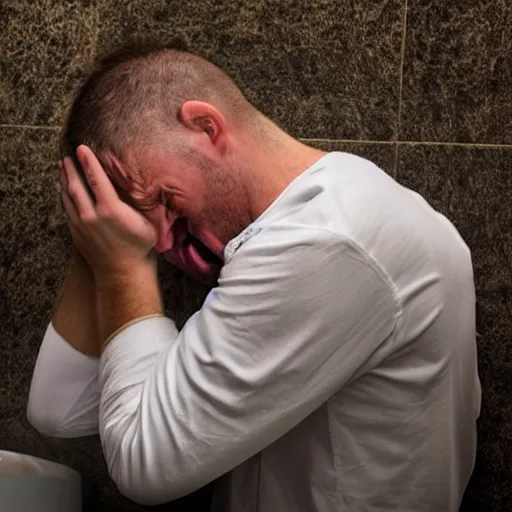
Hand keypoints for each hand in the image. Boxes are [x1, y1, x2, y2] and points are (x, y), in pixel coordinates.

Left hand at [59, 145, 157, 281]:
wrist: (123, 271)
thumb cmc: (139, 245)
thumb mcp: (145, 221)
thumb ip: (134, 203)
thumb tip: (127, 184)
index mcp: (111, 209)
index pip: (97, 180)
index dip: (89, 162)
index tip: (82, 148)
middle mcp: (92, 215)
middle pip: (76, 185)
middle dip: (71, 168)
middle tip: (67, 154)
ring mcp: (81, 224)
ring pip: (68, 196)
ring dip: (64, 179)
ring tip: (62, 166)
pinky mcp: (76, 232)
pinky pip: (67, 209)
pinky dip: (64, 195)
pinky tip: (64, 189)